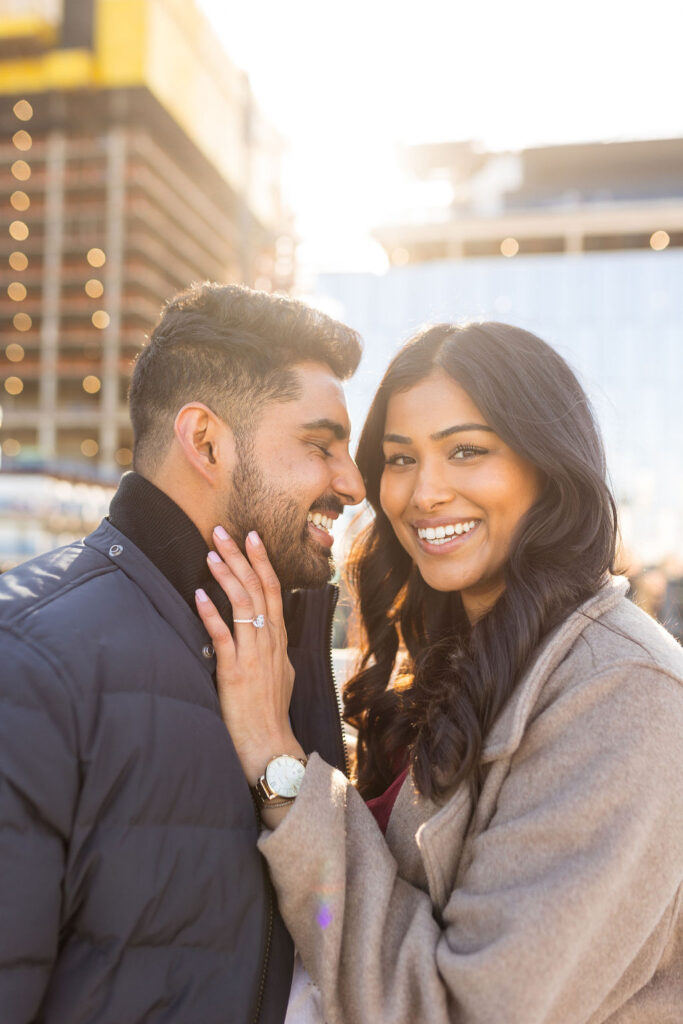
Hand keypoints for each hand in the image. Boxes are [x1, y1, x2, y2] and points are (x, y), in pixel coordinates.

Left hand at [195, 526, 304, 786]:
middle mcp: (270, 644)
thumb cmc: (270, 716)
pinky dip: (212, 614)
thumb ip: (270, 651)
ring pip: (244, 607)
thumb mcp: (279, 676)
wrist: (272, 750)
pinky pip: (224, 638)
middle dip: (242, 558)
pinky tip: (198, 595)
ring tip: (210, 554)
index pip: (273, 591)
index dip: (262, 562)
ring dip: (227, 577)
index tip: (252, 536)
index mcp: (279, 642)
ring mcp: (255, 658)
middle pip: (259, 590)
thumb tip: (265, 632)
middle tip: (224, 532)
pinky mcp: (236, 674)